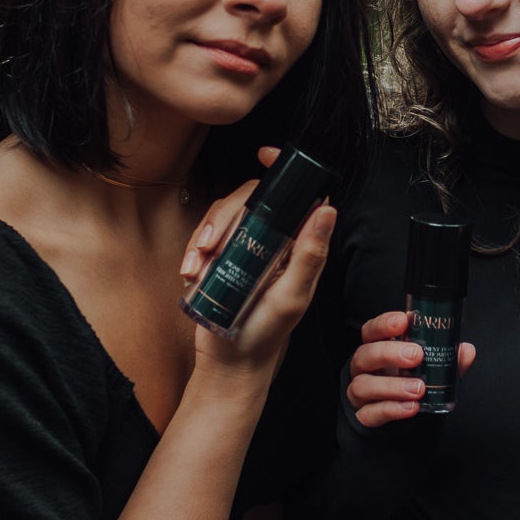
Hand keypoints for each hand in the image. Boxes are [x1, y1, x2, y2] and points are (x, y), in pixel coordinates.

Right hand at [176, 147, 335, 372]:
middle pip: (250, 199)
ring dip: (205, 234)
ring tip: (199, 265)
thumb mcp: (291, 297)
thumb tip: (328, 210)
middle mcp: (273, 241)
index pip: (295, 196)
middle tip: (211, 245)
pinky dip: (195, 250)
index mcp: (298, 245)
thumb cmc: (265, 335)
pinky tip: (192, 272)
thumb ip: (310, 255)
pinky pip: (205, 236)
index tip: (265, 155)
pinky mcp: (222, 258)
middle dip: (225, 216)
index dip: (282, 170)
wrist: (229, 364)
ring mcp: (245, 248)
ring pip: (223, 214)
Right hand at [344, 308, 480, 427]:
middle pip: (365, 355)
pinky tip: (411, 406)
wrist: (402, 421)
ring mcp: (360, 394)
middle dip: (389, 353)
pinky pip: (369, 414)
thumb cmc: (410, 384)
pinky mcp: (363, 416)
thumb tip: (466, 351)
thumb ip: (446, 360)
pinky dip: (391, 409)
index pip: (372, 330)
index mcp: (377, 349)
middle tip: (416, 356)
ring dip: (392, 386)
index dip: (384, 324)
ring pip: (363, 385)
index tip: (403, 321)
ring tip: (419, 388)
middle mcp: (365, 369)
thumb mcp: (429, 369)